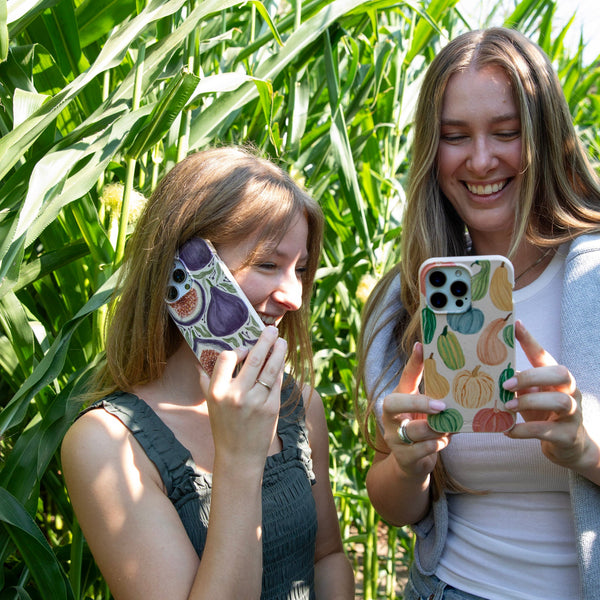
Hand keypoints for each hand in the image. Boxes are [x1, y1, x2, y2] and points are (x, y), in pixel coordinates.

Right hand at [199, 326, 286, 469]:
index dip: (237, 350)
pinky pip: (277, 382)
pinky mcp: (271, 407)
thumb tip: (203, 359)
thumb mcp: (210, 403)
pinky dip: (280, 369)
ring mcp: (256, 401)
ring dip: (278, 351)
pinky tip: (282, 360)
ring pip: (270, 368)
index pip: (227, 358)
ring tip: (281, 341)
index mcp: (217, 391)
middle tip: (272, 329)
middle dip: (265, 341)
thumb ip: (207, 381)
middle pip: (254, 359)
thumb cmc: (223, 426)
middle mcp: (236, 394)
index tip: (245, 347)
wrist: (239, 455)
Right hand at [381, 342, 450, 479]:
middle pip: (393, 403)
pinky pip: (425, 449)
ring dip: (437, 429)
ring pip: (416, 430)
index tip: (421, 346)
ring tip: (448, 427)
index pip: (404, 377)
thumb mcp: (424, 409)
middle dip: (418, 404)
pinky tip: (443, 441)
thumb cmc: (420, 428)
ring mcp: (393, 437)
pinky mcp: (403, 457)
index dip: (412, 362)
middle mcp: (389, 416)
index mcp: (397, 398)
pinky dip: (439, 444)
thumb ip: (434, 394)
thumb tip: (449, 366)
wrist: (410, 463)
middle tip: (442, 406)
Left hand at [503, 321, 597, 476]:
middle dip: (532, 376)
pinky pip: (547, 431)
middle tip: (506, 384)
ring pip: (560, 401)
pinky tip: (508, 430)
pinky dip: (524, 430)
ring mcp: (573, 414)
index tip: (516, 325)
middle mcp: (569, 392)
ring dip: (529, 402)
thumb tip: (487, 372)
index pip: (544, 355)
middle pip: (561, 373)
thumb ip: (516, 384)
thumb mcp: (530, 396)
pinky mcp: (568, 436)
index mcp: (556, 379)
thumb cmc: (544, 414)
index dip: (530, 340)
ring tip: (507, 406)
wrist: (568, 446)